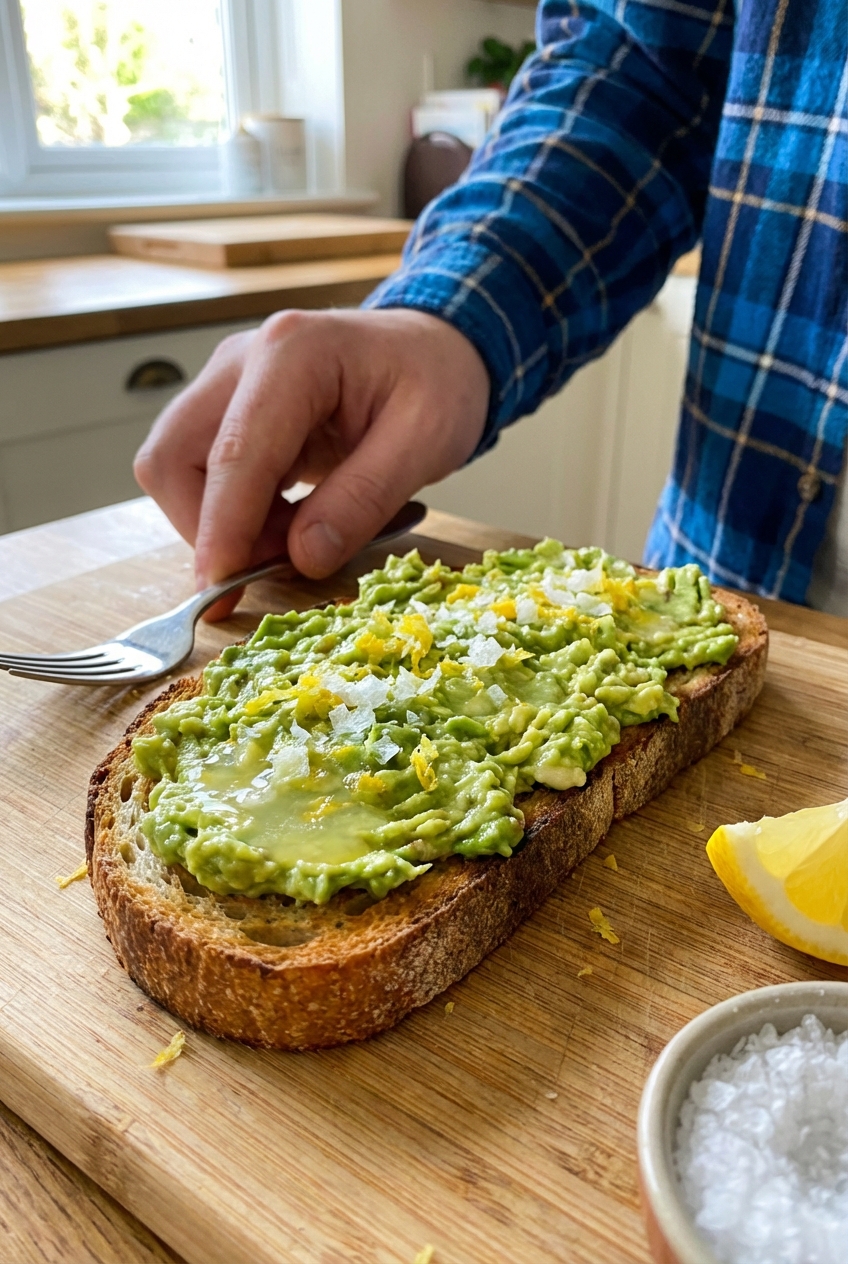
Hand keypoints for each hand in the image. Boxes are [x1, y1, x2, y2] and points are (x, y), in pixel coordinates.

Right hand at [133, 308, 489, 616]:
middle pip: (173, 457)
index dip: (223, 529)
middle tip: (273, 563)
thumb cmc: (437, 383)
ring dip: (220, 523)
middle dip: (208, 526)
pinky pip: (202, 473)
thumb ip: (364, 499)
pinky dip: (234, 513)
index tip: (221, 589)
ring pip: (176, 468)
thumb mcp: (426, 442)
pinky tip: (286, 523)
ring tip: (291, 539)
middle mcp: (243, 360)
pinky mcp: (229, 409)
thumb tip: (303, 557)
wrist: (436, 350)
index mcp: (293, 353)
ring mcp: (228, 383)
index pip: (235, 453)